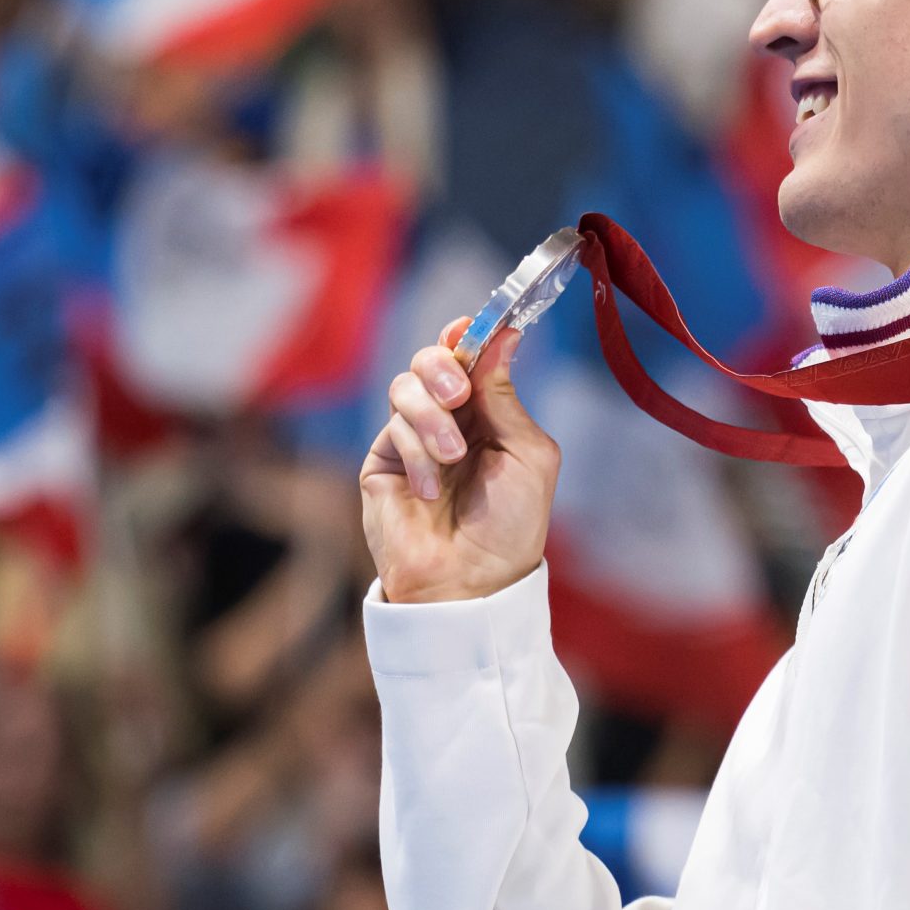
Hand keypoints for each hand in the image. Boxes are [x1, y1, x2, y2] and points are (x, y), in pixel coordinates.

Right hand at [360, 318, 558, 604]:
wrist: (471, 581)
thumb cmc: (509, 526)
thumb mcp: (527, 454)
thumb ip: (506, 396)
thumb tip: (503, 334)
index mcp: (488, 413)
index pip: (469, 357)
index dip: (467, 335)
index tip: (469, 328)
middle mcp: (448, 420)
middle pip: (429, 360)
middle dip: (441, 367)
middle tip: (456, 394)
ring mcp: (411, 439)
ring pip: (405, 388)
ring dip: (432, 419)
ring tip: (452, 458)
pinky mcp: (382, 462)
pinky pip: (392, 429)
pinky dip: (416, 454)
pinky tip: (430, 491)